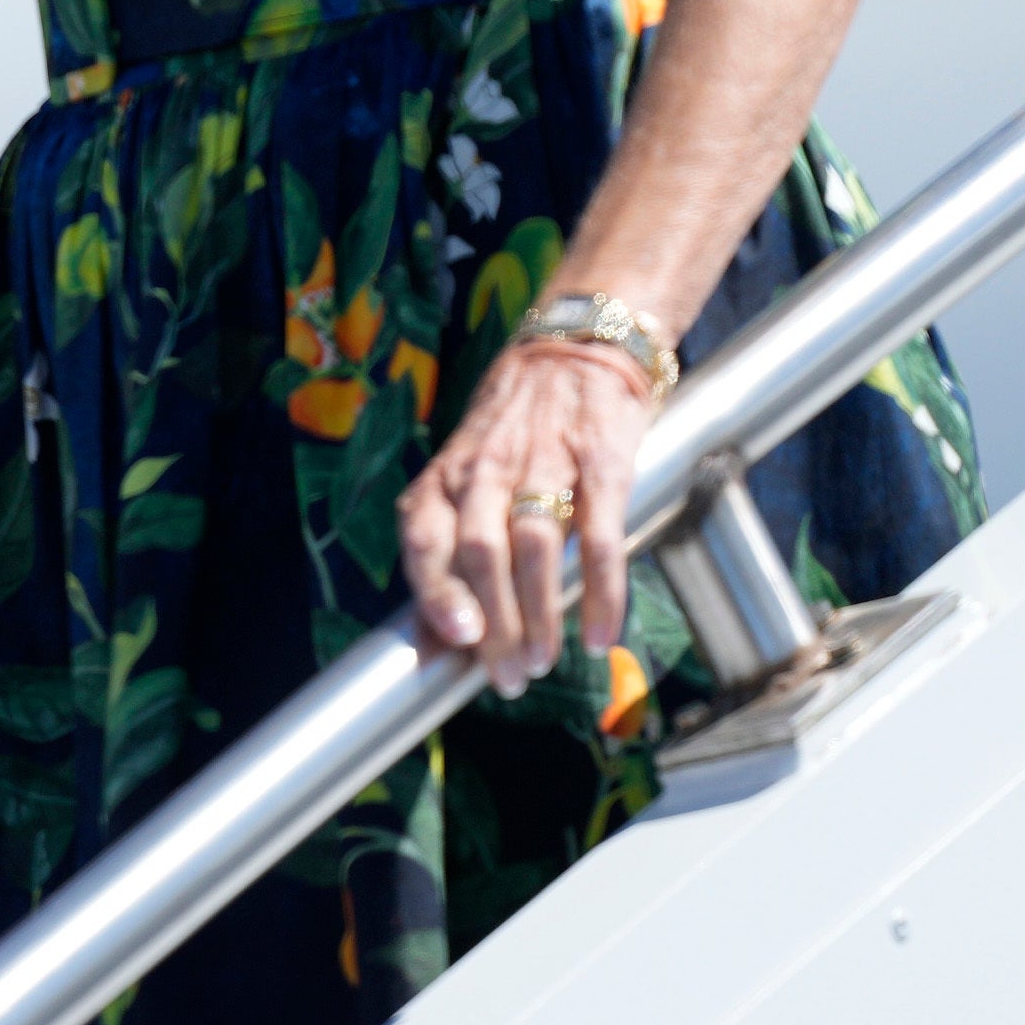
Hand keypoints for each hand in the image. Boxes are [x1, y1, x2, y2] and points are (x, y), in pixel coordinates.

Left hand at [398, 337, 656, 697]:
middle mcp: (487, 468)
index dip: (433, 589)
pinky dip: (601, 591)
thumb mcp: (471, 469)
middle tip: (507, 678)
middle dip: (491, 622)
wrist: (578, 346)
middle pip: (478, 552)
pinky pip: (599, 536)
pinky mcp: (601, 463)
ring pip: (532, 547)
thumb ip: (454, 540)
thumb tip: (440, 635)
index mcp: (448, 473)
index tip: (452, 640)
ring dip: (538, 614)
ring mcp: (544, 463)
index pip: (423, 533)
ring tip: (544, 663)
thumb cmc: (515, 427)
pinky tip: (600, 635)